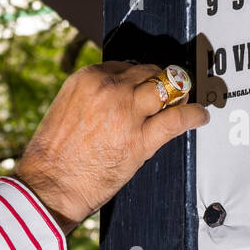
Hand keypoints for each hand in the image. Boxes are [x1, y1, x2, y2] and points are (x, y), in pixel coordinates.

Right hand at [12, 61, 209, 234]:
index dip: (140, 76)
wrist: (49, 184)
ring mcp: (126, 113)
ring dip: (179, 93)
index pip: (126, 66)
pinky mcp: (140, 140)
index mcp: (88, 78)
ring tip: (185, 100)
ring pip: (166, 89)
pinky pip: (177, 119)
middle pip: (149, 73)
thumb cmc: (53, 153)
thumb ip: (93, 96)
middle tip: (168, 92)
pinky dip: (193, 115)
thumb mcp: (68, 108)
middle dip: (160, 82)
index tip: (146, 83)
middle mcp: (109, 89)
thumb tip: (117, 95)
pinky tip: (200, 116)